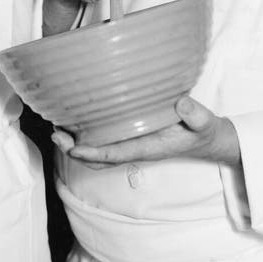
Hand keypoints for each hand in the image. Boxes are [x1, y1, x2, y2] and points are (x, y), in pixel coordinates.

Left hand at [54, 96, 240, 166]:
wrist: (207, 139)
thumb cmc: (203, 131)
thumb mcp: (205, 122)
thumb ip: (196, 115)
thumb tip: (181, 104)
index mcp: (148, 147)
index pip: (115, 154)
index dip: (93, 154)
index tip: (73, 149)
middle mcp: (135, 147)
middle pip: (98, 157)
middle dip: (74, 149)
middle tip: (55, 133)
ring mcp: (132, 143)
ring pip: (98, 150)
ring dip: (76, 142)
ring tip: (57, 126)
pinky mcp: (132, 135)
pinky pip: (105, 140)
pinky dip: (87, 134)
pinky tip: (78, 119)